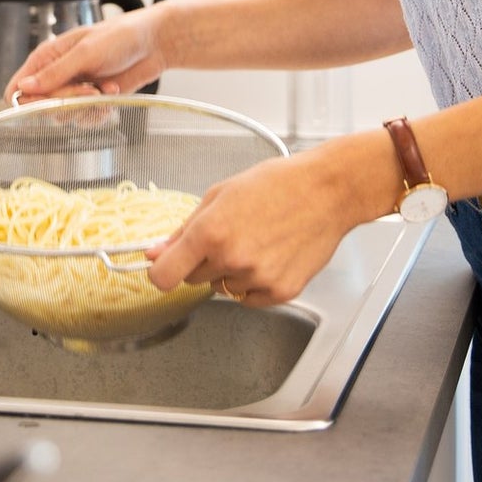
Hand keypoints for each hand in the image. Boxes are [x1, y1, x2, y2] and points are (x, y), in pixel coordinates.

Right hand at [5, 6, 168, 102]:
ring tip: (107, 86)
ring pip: (65, 116)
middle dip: (69, 101)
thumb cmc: (120, 36)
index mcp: (46, 58)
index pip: (17, 89)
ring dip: (89, 105)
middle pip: (42, 107)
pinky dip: (101, 110)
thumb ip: (55, 73)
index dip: (28, 101)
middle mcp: (57, 76)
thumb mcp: (85, 52)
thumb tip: (24, 88)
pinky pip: (86, 120)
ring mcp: (74, 90)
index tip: (50, 100)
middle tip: (91, 88)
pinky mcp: (92, 101)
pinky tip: (113, 92)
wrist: (153, 43)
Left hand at [145, 142, 369, 305]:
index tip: (164, 266)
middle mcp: (231, 259)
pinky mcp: (280, 292)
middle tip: (229, 234)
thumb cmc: (277, 184)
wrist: (326, 192)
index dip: (160, 272)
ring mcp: (257, 278)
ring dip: (231, 271)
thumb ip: (184, 229)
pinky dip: (254, 283)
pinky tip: (270, 255)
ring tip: (257, 241)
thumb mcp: (221, 194)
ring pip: (223, 287)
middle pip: (193, 279)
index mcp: (211, 232)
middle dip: (202, 261)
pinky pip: (249, 298)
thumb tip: (155, 252)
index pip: (164, 276)